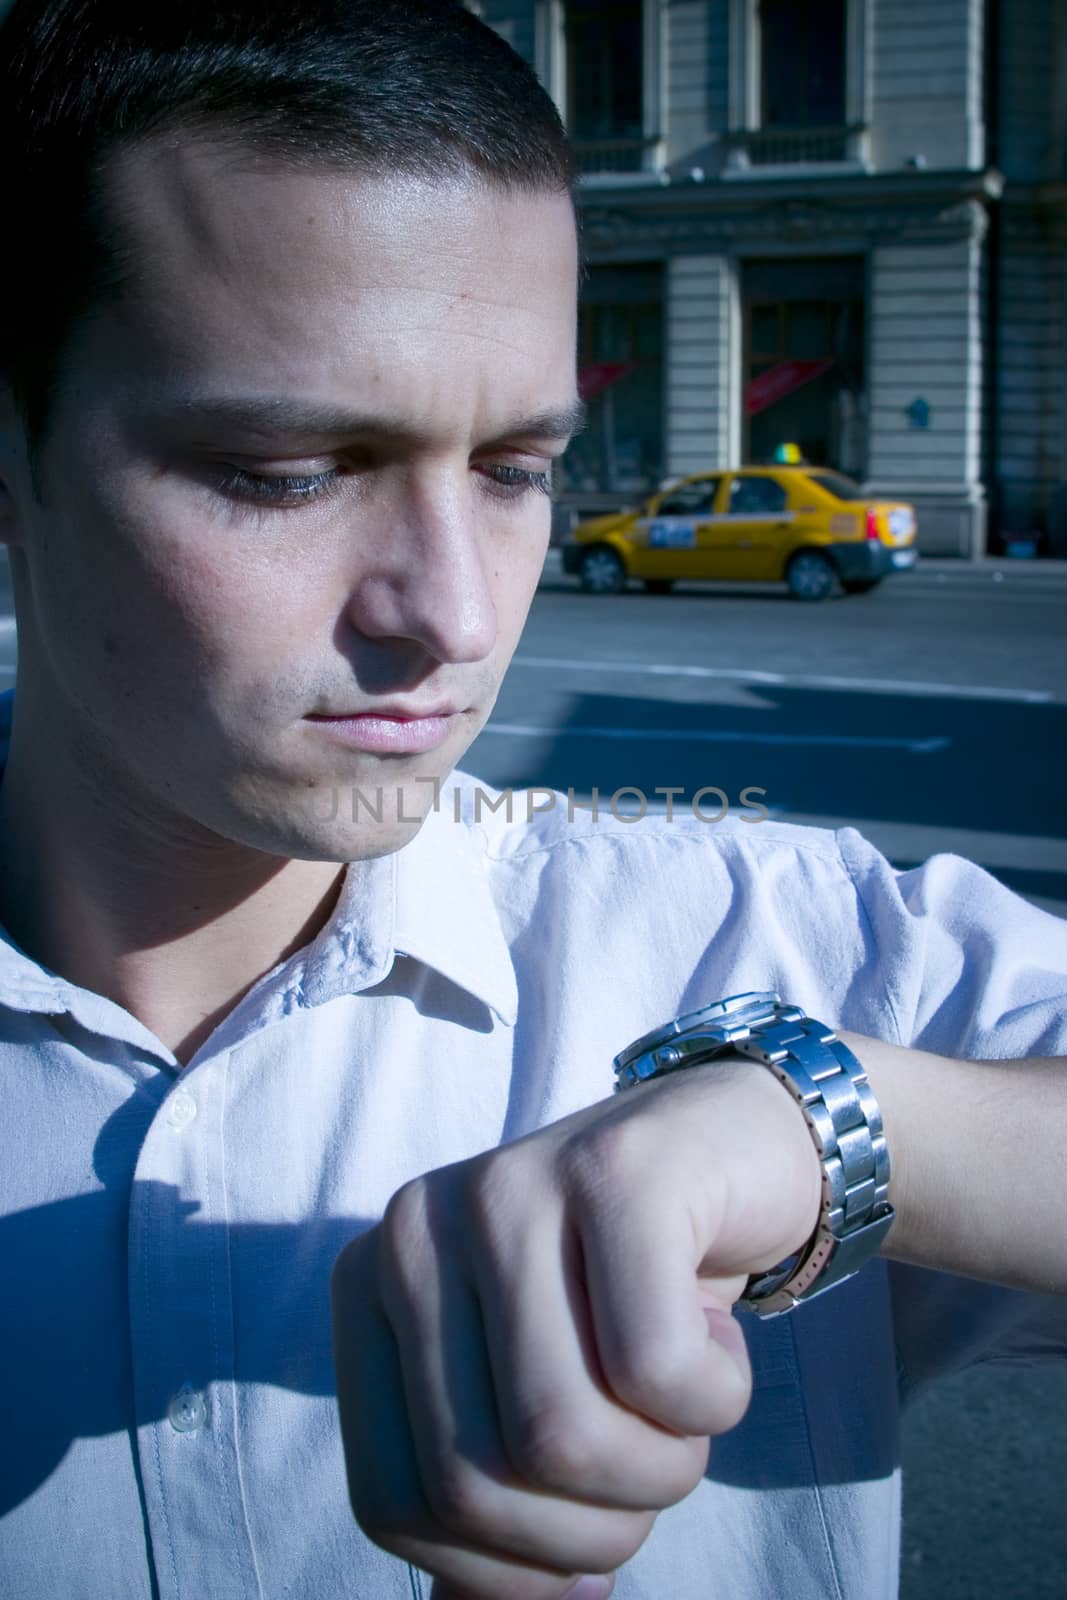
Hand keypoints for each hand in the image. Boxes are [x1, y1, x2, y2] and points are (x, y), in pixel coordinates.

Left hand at [330, 1059, 821, 1599]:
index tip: (580, 1553)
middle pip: (479, 1479)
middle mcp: (415, 1227)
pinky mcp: (616, 1171)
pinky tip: (717, 1335)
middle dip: (594, 1530)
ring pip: (565, 1436)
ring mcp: (511, 1186)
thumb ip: (492, 1509)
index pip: (390, 1504)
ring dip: (663, 1467)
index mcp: (371, 1287)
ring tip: (685, 1398)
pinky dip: (716, 1399)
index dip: (501, 1574)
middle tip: (654, 1466)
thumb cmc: (629, 1294)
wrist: (731, 1149)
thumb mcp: (537, 1394)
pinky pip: (659, 1371)